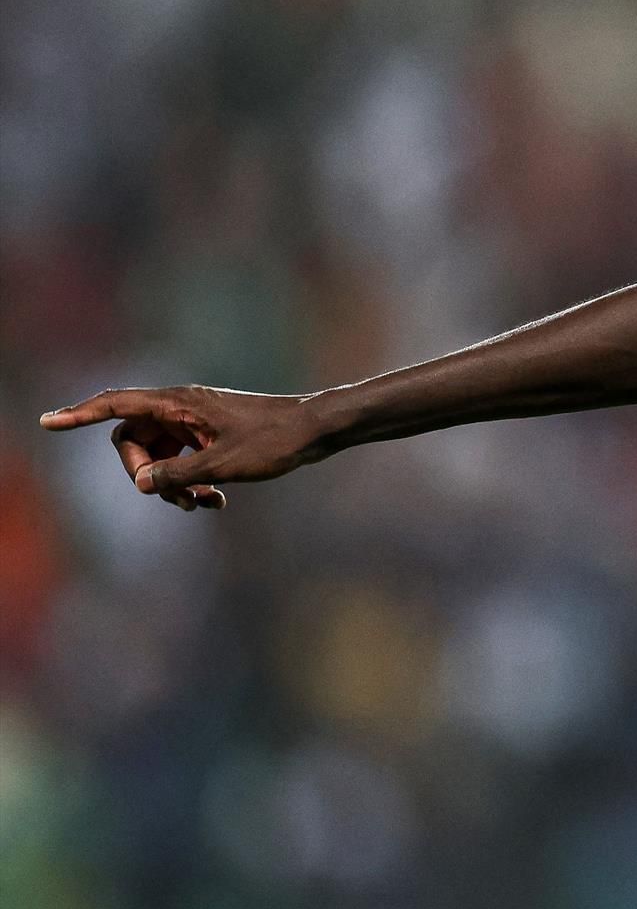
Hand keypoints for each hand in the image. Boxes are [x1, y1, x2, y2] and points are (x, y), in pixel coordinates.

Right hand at [38, 387, 329, 510]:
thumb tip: (143, 484)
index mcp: (178, 404)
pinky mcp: (211, 435)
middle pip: (133, 440)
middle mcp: (181, 408)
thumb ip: (178, 476)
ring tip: (202, 504)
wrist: (317, 430)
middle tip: (171, 498)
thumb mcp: (224, 464)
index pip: (116, 405)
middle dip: (144, 474)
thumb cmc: (275, 441)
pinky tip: (215, 502)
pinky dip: (190, 482)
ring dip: (171, 485)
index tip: (48, 423)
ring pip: (160, 455)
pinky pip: (183, 460)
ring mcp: (196, 422)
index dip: (80, 414)